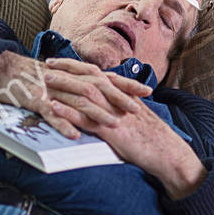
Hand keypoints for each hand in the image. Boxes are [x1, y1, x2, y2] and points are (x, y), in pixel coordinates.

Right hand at [0, 50, 151, 139]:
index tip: (147, 91)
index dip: (127, 83)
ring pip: (77, 101)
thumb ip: (78, 84)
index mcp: (74, 73)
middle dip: (119, 99)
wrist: (0, 67)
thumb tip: (101, 92)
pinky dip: (63, 124)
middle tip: (137, 111)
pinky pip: (50, 114)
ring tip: (113, 126)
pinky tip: (74, 135)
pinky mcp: (34, 100)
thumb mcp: (59, 77)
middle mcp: (66, 79)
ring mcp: (51, 89)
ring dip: (96, 114)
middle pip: (97, 87)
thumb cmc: (30, 75)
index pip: (106, 76)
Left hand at [45, 57, 207, 197]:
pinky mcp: (111, 131)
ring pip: (85, 93)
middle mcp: (118, 99)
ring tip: (45, 80)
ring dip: (64, 85)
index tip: (61, 61)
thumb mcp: (137, 116)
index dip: (77, 66)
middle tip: (47, 63)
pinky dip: (68, 111)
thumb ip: (122, 105)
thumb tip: (109, 101)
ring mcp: (114, 113)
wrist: (168, 153)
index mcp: (123, 94)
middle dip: (67, 69)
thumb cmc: (153, 138)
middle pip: (89, 77)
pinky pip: (86, 118)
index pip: (97, 73)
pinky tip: (53, 108)